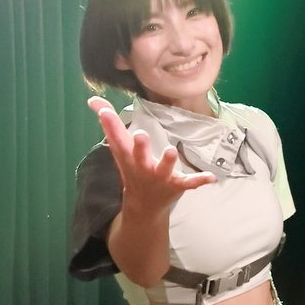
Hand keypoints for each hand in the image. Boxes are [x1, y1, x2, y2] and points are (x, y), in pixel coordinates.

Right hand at [88, 97, 214, 207]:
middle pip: (139, 155)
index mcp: (129, 156)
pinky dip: (199, 181)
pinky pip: (189, 183)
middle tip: (140, 135)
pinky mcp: (177, 185)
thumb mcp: (119, 148)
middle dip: (140, 147)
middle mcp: (142, 166)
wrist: (143, 205)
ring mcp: (160, 177)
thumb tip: (93, 99)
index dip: (110, 124)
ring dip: (167, 161)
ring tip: (171, 150)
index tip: (104, 111)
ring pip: (164, 168)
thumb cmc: (132, 169)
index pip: (117, 138)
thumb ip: (110, 124)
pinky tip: (211, 177)